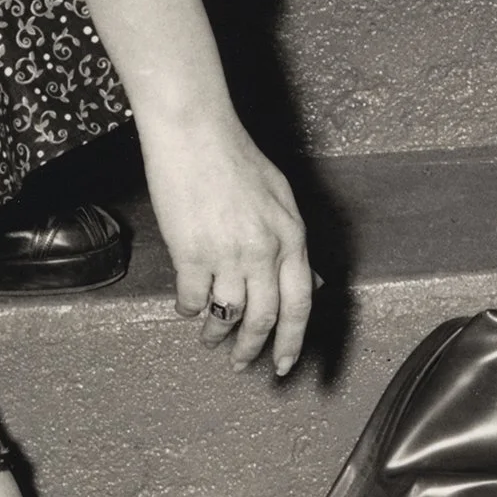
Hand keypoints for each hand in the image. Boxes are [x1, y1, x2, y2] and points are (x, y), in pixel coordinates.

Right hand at [140, 102, 313, 376]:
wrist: (195, 132)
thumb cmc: (236, 158)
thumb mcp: (281, 199)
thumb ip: (293, 243)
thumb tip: (311, 281)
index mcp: (292, 238)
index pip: (300, 304)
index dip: (292, 340)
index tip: (283, 364)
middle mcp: (265, 251)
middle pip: (265, 318)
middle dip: (252, 349)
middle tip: (240, 364)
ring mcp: (228, 253)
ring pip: (228, 314)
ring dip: (216, 334)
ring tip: (209, 342)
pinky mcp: (191, 252)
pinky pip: (193, 297)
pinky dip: (189, 309)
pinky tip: (186, 308)